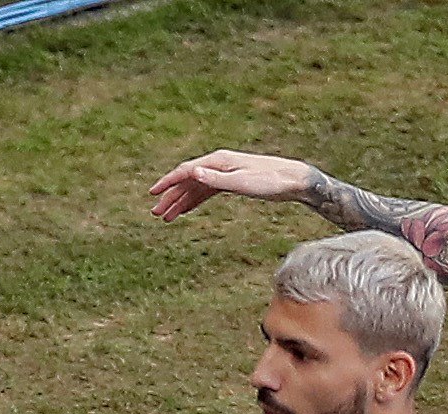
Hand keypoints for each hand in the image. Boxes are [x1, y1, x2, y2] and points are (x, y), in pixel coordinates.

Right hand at [149, 149, 313, 219]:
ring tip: (167, 218)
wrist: (294, 179)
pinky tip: (187, 210)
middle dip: (171, 197)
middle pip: (187, 181)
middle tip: (157, 214)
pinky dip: (195, 201)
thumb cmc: (271, 181)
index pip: (185, 171)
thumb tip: (193, 172)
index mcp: (218, 161)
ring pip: (196, 188)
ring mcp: (225, 173)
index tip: (153, 194)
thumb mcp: (243, 183)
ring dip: (181, 202)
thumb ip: (217, 179)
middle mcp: (218, 164)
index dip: (168, 183)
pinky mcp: (232, 181)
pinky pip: (207, 191)